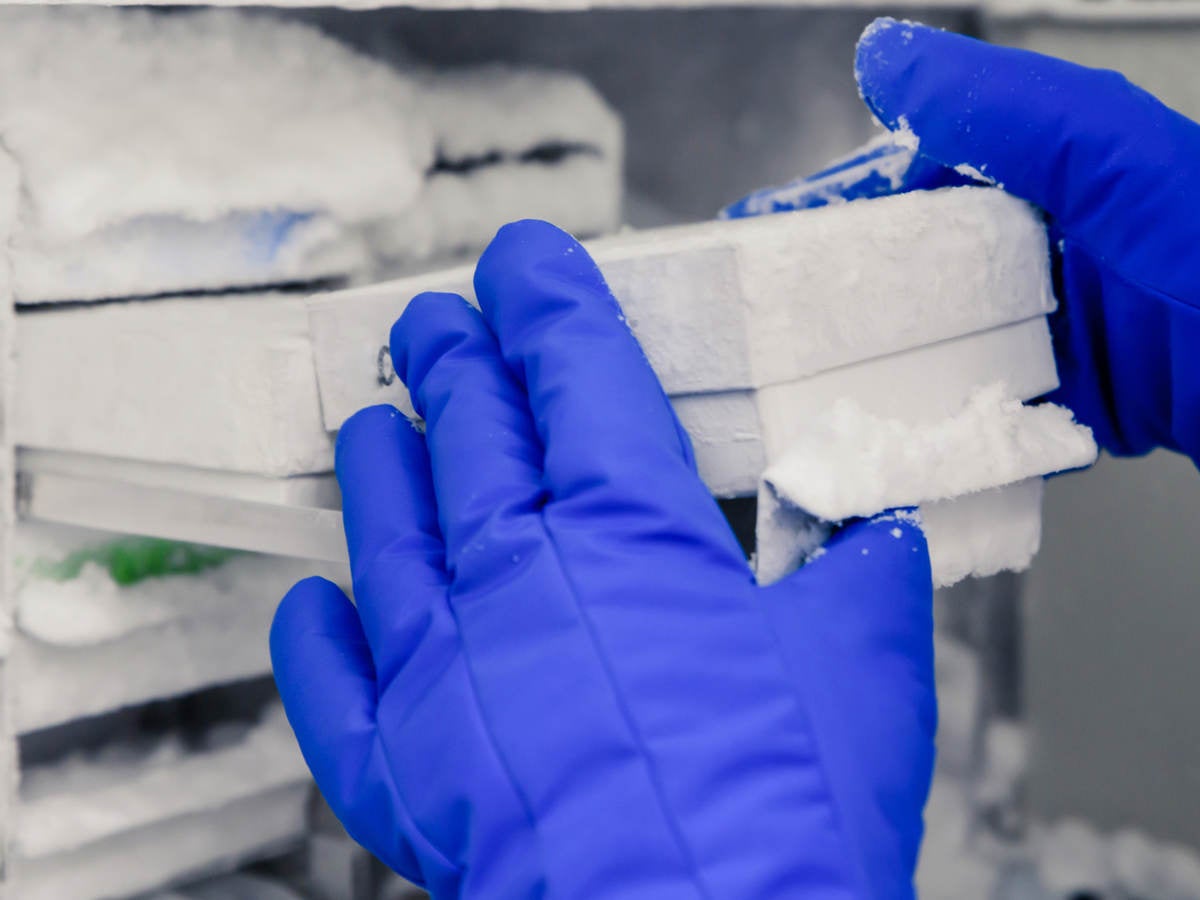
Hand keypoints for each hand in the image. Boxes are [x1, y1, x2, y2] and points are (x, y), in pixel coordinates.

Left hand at [271, 220, 935, 897]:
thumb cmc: (785, 811)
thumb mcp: (867, 667)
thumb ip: (865, 583)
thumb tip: (879, 545)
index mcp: (634, 532)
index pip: (577, 375)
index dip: (549, 305)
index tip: (522, 261)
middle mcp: (523, 575)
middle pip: (474, 435)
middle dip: (455, 366)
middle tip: (434, 325)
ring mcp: (447, 666)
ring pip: (393, 533)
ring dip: (382, 468)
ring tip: (373, 424)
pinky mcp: (403, 762)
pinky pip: (338, 683)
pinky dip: (321, 639)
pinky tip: (314, 602)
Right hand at [727, 18, 1199, 461]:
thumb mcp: (1106, 153)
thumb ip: (994, 102)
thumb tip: (885, 55)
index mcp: (1043, 170)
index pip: (906, 175)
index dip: (826, 203)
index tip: (756, 235)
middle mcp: (1039, 246)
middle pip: (907, 268)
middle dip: (831, 297)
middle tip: (762, 336)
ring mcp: (1051, 328)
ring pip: (933, 345)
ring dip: (873, 371)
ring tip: (802, 399)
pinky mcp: (1070, 401)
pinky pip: (979, 411)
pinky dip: (932, 427)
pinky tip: (888, 439)